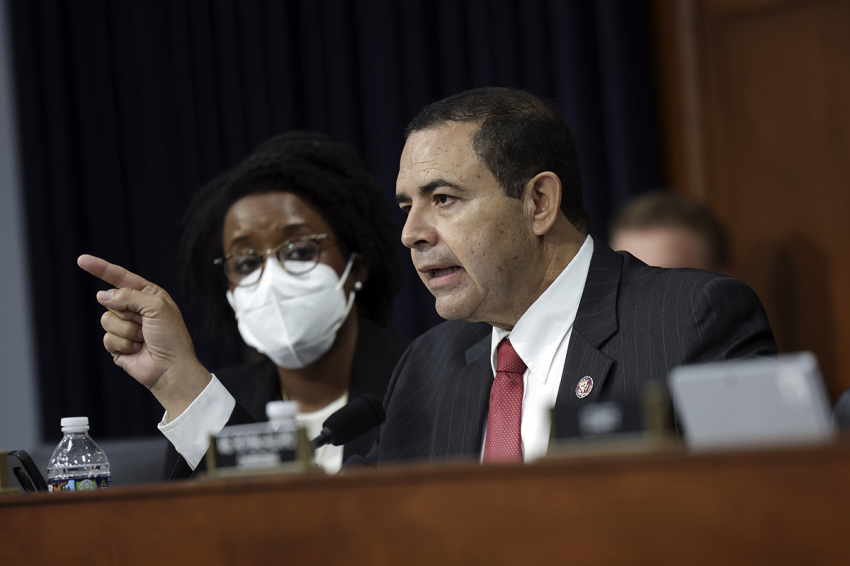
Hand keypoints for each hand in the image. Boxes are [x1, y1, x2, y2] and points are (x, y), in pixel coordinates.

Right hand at [77, 254, 210, 417]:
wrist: (171, 368)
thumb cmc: (171, 337)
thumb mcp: (156, 307)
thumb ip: (129, 295)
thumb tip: (103, 295)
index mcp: (149, 295)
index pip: (121, 277)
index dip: (101, 268)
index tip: (82, 260)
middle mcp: (135, 309)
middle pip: (110, 300)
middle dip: (127, 313)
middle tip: (146, 325)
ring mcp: (125, 327)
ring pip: (106, 319)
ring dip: (127, 330)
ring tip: (143, 339)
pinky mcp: (118, 344)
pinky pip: (107, 338)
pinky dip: (123, 344)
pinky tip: (137, 350)